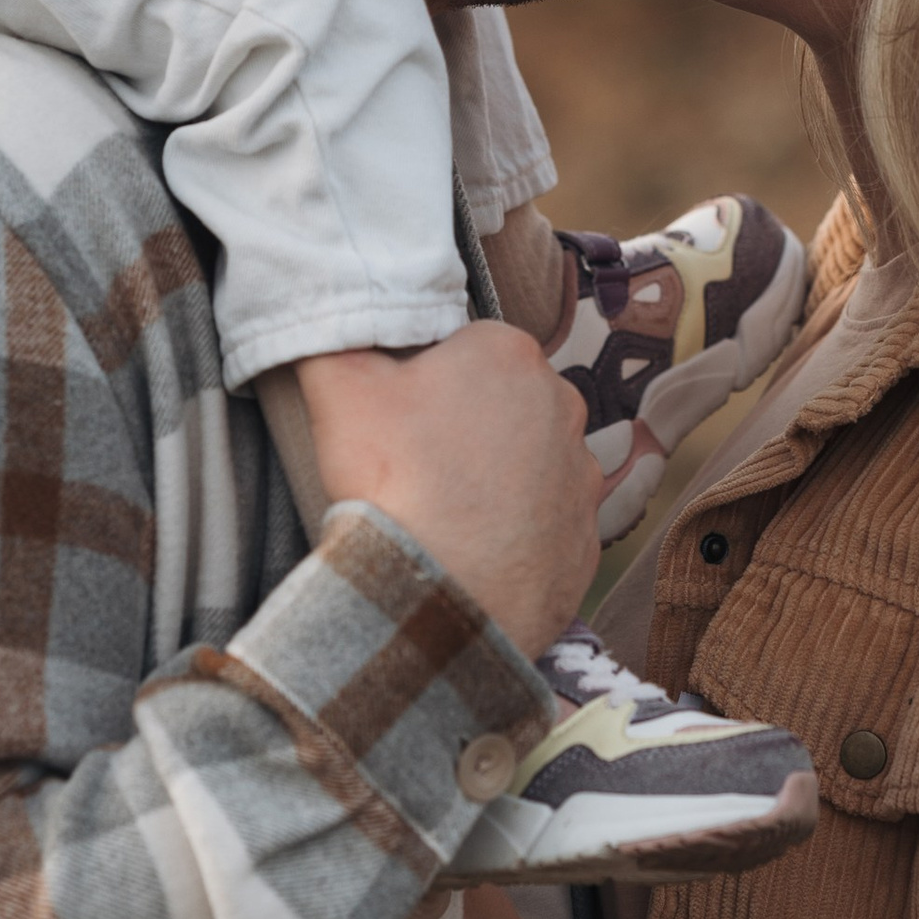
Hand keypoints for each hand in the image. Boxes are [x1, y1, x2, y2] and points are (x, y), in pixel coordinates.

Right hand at [297, 323, 599, 655]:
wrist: (441, 600)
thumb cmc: (394, 483)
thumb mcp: (339, 388)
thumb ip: (335, 336)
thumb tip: (332, 319)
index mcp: (508, 353)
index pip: (464, 349)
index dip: (423, 383)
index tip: (399, 421)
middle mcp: (563, 405)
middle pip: (503, 403)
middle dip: (467, 428)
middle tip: (418, 467)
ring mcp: (582, 476)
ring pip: (531, 463)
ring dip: (498, 481)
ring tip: (446, 516)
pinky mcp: (586, 539)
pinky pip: (548, 526)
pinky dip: (518, 536)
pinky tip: (476, 553)